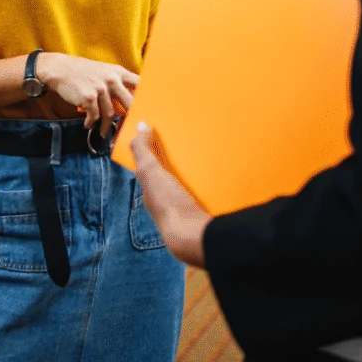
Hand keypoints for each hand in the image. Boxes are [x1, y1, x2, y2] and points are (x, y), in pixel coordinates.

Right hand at [36, 53, 138, 136]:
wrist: (60, 69)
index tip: (147, 110)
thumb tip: (129, 101)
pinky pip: (94, 116)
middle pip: (130, 103)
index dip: (146, 97)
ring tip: (102, 131)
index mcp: (118, 72)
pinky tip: (88, 124)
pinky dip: (91, 123)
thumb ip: (117, 83)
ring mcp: (101, 88)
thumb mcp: (104, 71)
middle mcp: (112, 79)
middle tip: (129, 130)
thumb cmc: (83, 72)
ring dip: (105, 126)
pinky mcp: (88, 97)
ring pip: (110, 114)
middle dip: (131, 119)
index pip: (140, 84)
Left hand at [131, 123, 210, 267]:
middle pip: (172, 175)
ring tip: (211, 151)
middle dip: (180, 160)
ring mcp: (185, 207)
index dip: (155, 152)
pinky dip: (212, 182)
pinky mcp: (202, 211)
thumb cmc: (168, 205)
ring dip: (199, 171)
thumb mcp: (150, 173)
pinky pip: (207, 193)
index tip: (166, 134)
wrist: (193, 235)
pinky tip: (222, 171)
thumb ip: (142, 151)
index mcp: (152, 192)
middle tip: (193, 139)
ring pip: (190, 184)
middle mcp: (167, 200)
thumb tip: (140, 126)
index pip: (151, 168)